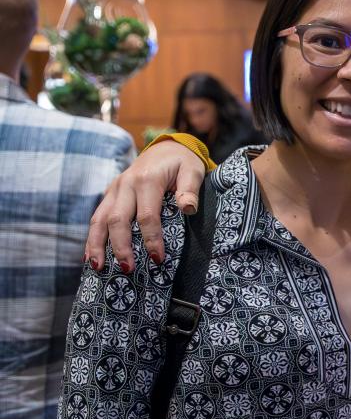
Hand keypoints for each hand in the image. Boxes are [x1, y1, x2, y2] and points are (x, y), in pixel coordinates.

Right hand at [85, 140, 205, 270]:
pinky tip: (90, 256)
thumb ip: (190, 190)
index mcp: (147, 180)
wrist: (165, 148)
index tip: (158, 258)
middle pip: (117, 220)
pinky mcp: (109, 195)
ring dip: (97, 245)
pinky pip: (96, 217)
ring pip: (99, 219)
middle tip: (127, 269)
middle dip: (120, 246)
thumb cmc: (182, 163)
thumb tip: (188, 209)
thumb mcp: (193, 171)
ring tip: (98, 267)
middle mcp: (126, 184)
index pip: (147, 215)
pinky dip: (92, 237)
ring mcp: (114, 189)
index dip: (151, 239)